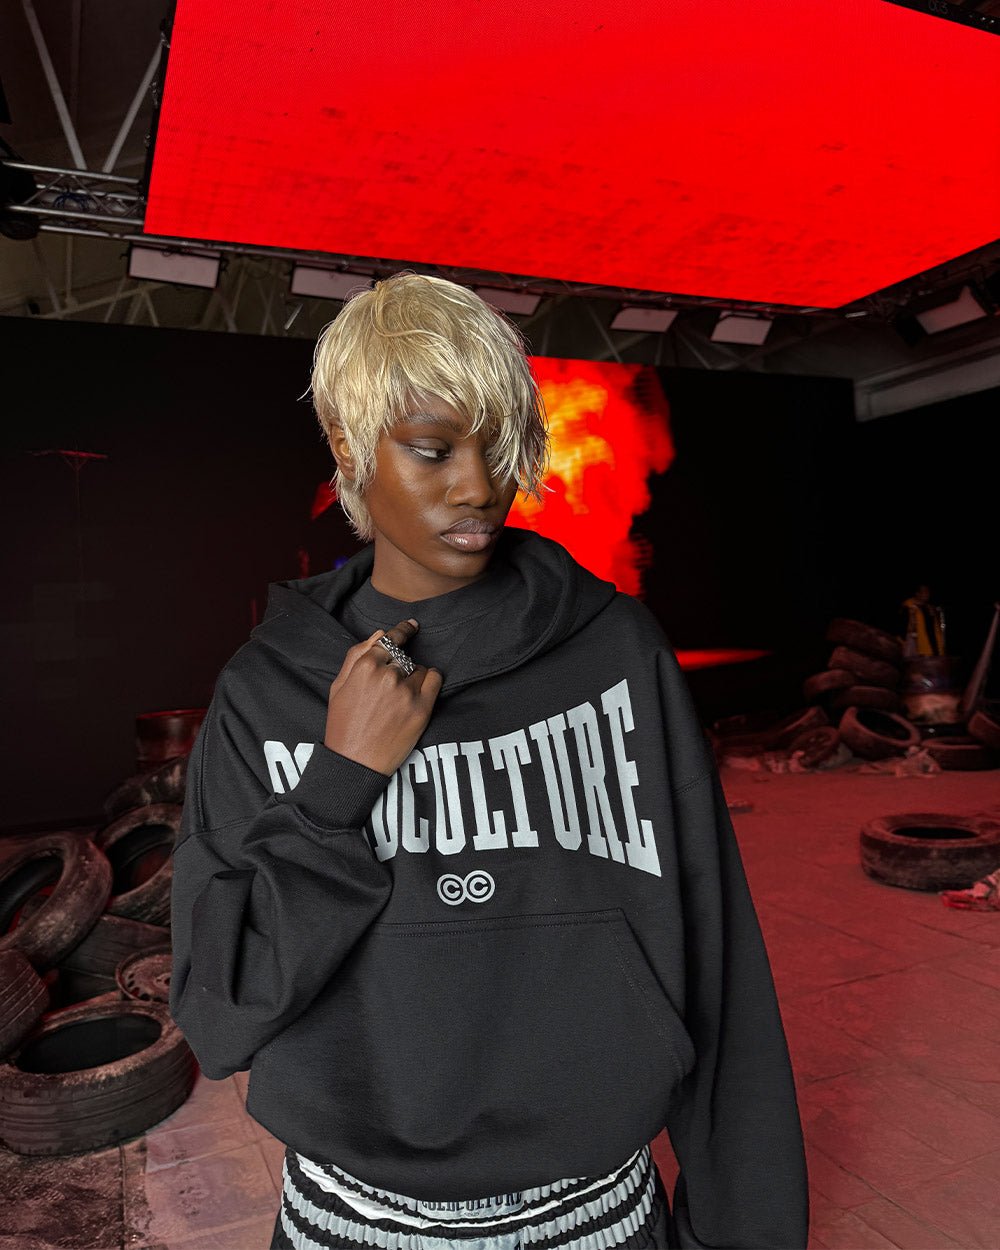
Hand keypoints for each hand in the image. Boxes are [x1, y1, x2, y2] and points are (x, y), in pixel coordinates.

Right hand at [324, 619, 442, 776]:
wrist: (355, 762)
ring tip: (400, 696)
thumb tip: (379, 633)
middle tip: (391, 686)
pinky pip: (436, 679)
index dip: (402, 631)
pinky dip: (431, 681)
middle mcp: (388, 675)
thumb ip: (356, 655)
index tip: (411, 626)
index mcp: (365, 666)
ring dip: (414, 676)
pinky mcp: (422, 708)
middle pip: (404, 656)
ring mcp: (406, 692)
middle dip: (400, 665)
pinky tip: (420, 691)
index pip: (390, 639)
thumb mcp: (338, 686)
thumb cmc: (343, 724)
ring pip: (420, 668)